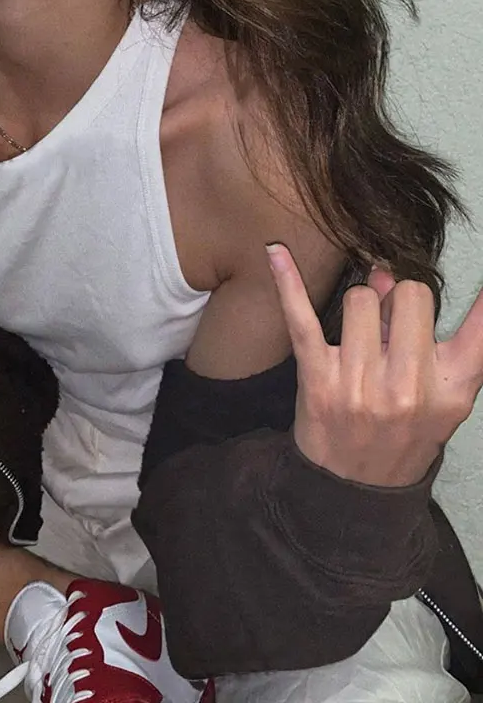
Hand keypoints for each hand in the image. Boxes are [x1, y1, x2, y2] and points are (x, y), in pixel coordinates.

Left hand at [267, 243, 482, 486]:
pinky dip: (289, 284)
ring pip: (362, 298)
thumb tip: (415, 282)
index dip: (470, 300)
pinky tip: (276, 252)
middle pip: (409, 295)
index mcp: (453, 388)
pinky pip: (302, 319)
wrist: (354, 486)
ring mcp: (360, 382)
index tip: (464, 285)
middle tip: (390, 323)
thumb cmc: (404, 434)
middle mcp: (409, 385)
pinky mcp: (318, 378)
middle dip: (399, 300)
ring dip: (362, 306)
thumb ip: (452, 342)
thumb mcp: (449, 401)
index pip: (478, 323)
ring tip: (363, 333)